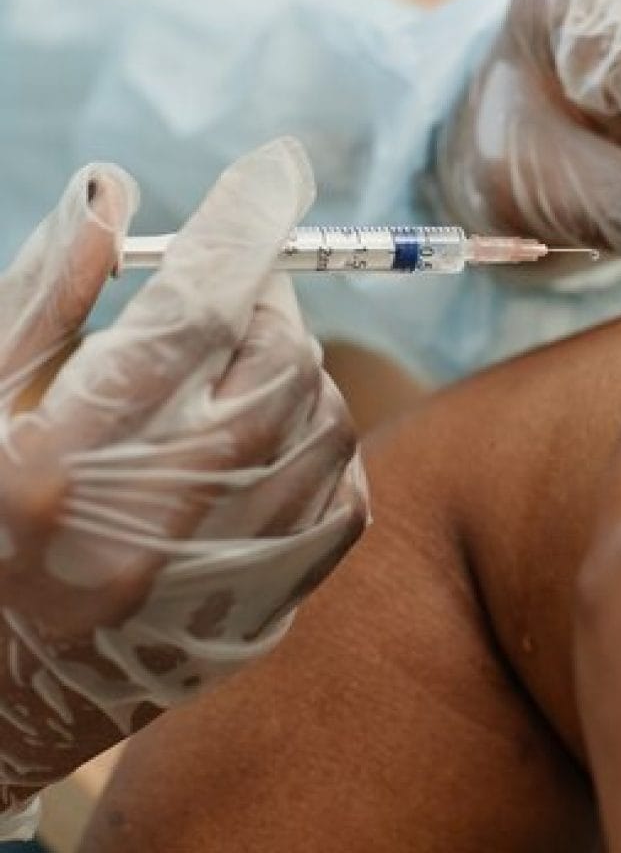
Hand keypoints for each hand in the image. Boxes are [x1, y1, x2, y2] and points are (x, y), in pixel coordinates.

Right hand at [0, 139, 366, 807]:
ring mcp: (227, 572)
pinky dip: (318, 436)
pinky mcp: (274, 602)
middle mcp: (160, 520)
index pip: (193, 309)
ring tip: (230, 372)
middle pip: (279, 357)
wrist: (0, 694)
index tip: (277, 165)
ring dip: (292, 366)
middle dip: (262, 299)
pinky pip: (345, 487)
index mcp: (67, 459)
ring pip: (325, 414)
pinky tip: (264, 435)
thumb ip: (46, 294)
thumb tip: (112, 189)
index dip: (244, 221)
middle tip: (225, 293)